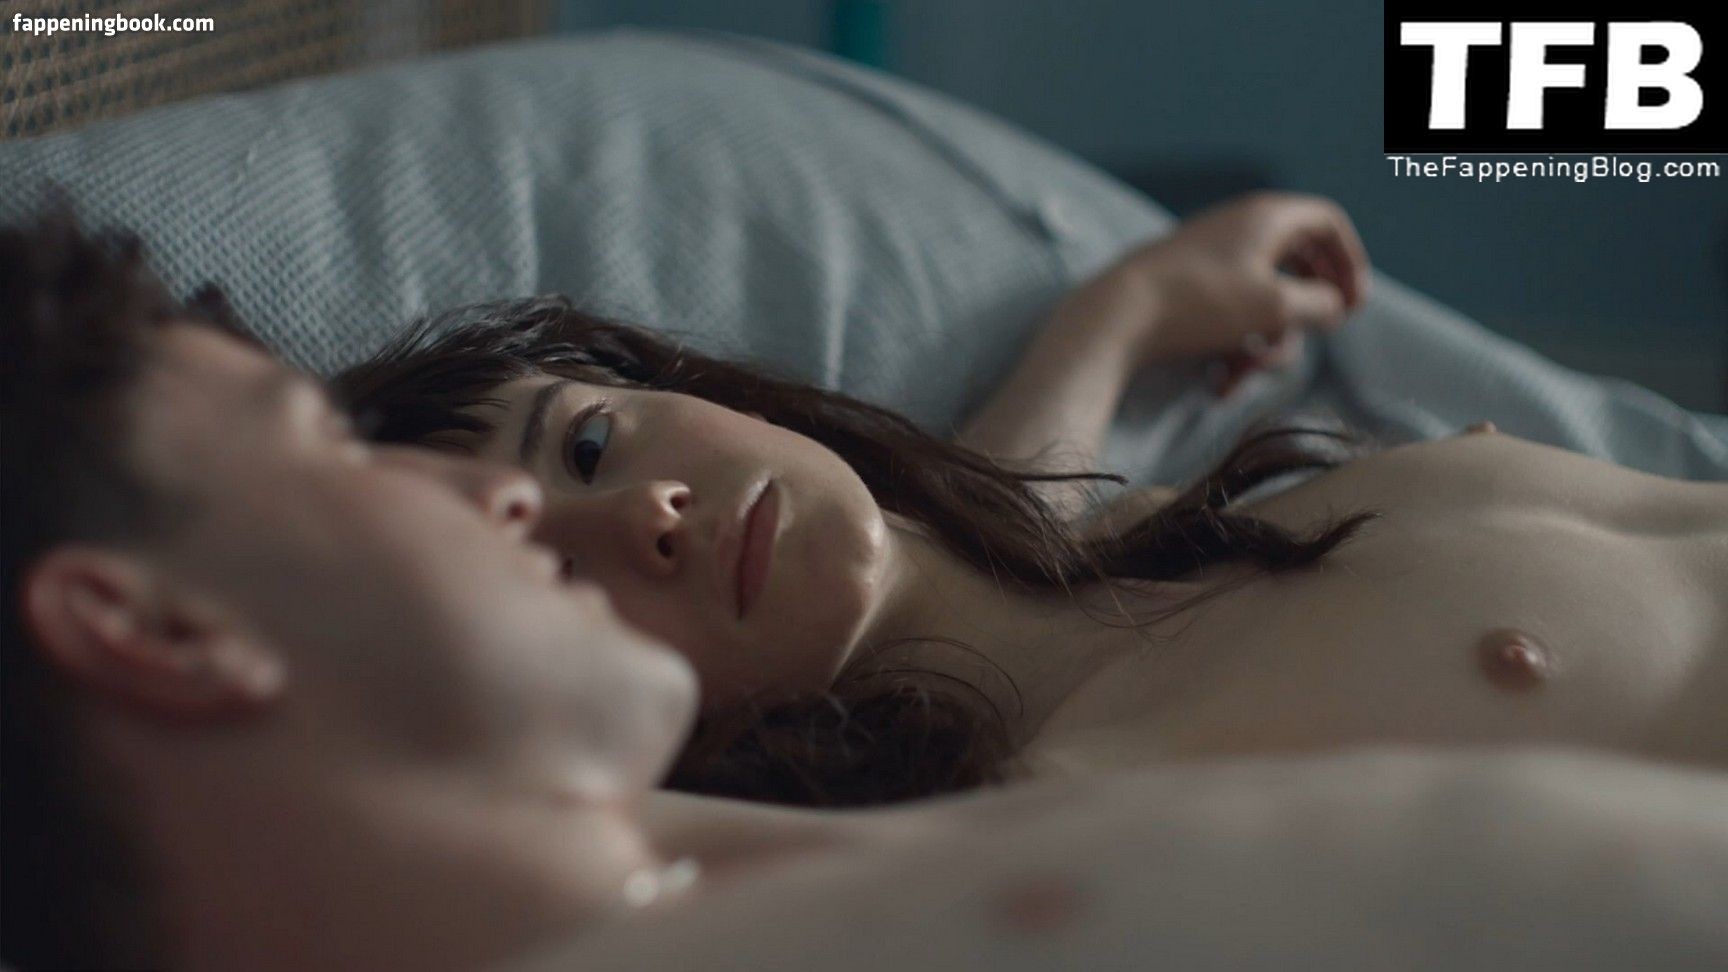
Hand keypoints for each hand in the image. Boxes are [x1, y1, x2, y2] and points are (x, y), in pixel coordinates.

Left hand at [1055, 191, 1370, 394]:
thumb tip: (1333, 306)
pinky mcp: (1185, 294)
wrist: (1115, 317)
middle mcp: (1237, 230)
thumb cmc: (1201, 304)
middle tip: (1305, 340)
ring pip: (1260, 304)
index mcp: (1265, 218)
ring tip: (1244, 372)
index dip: (1349, 262)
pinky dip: (1231, 350)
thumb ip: (1319, 304)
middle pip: (1296, 268)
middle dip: (1303, 315)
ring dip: (1263, 345)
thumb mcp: (1276, 305)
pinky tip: (1219, 383)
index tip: (1354, 305)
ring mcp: (1210, 262)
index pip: (1326, 223)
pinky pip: (1227, 320)